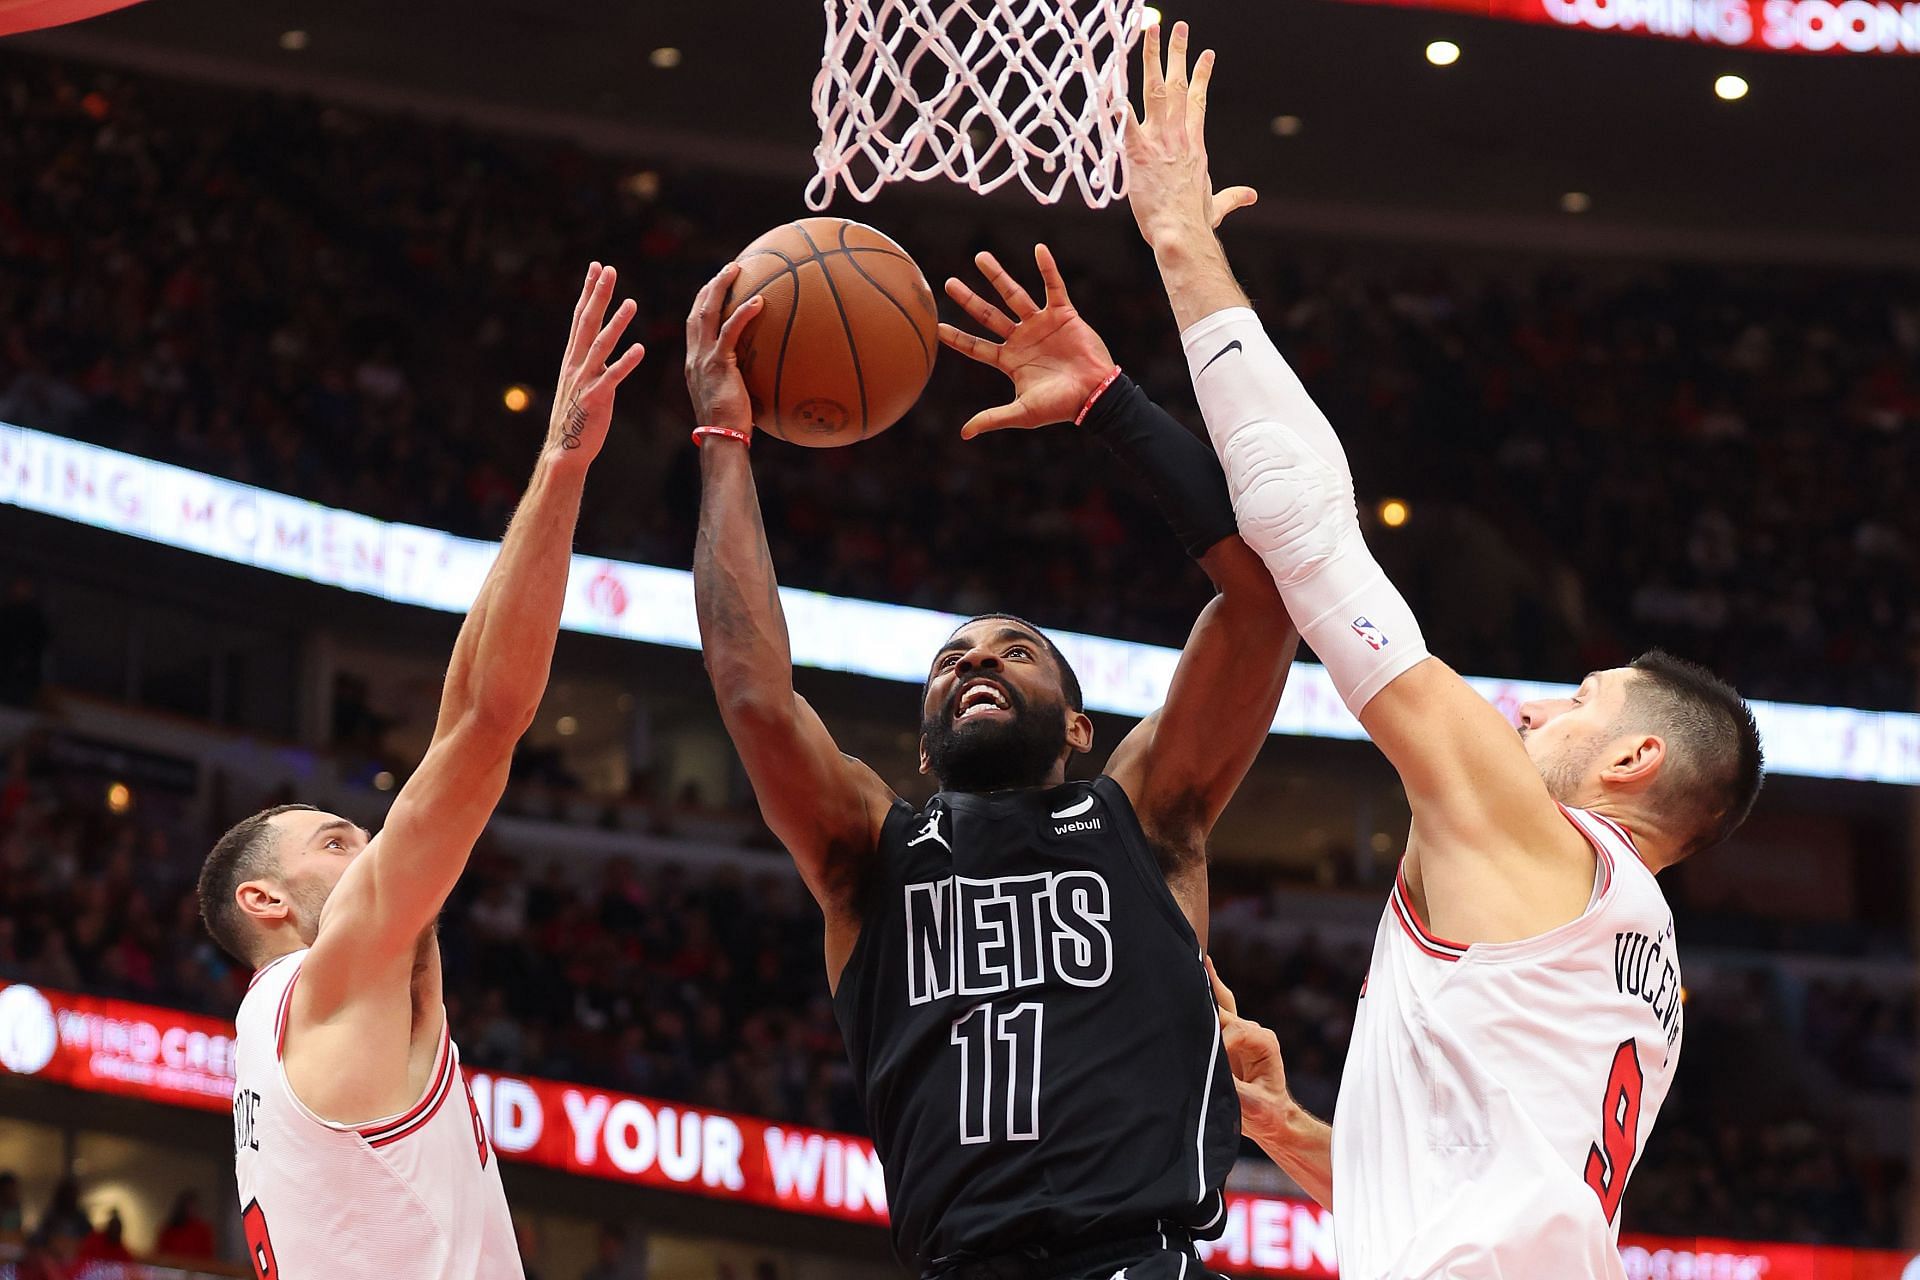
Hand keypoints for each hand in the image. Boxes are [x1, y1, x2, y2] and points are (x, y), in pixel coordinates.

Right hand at [547, 262, 645, 466]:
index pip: (581, 318)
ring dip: (616, 323)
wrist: (565, 450)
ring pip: (601, 346)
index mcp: (573, 358)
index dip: (588, 291)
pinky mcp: (596, 400)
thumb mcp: (583, 382)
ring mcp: (584, 381)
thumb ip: (591, 361)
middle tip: (609, 269)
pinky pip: (612, 378)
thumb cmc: (578, 416)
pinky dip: (625, 363)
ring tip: (631, 302)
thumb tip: (602, 344)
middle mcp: (576, 365)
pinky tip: (640, 348)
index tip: (596, 267)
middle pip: (588, 323)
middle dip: (598, 295)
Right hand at [685, 262, 766, 435]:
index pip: (694, 324)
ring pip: (706, 313)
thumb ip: (740, 381)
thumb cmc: (731, 426)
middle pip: (697, 310)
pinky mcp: (718, 365)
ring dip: (720, 287)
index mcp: (695, 363)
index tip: (717, 286)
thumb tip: (767, 375)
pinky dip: (743, 314)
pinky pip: (729, 331)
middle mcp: (694, 357)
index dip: (703, 302)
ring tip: (737, 269)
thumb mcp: (733, 397)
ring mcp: (703, 359)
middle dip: (711, 286)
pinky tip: (759, 301)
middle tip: (730, 268)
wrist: (721, 439)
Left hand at [937, 245, 1116, 439]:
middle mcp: (1021, 339)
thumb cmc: (1060, 406)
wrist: (1095, 395)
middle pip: (988, 315)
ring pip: (1014, 295)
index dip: (957, 338)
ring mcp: (1041, 325)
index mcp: (1010, 361)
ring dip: (998, 276)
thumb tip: (964, 433)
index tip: (936, 326)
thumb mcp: (1022, 412)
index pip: (976, 346)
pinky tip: (1038, 249)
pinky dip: (1048, 269)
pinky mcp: (1063, 315)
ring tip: (980, 257)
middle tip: (948, 283)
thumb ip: (993, 418)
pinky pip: (1054, 287)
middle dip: (968, 299)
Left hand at [1124, 22, 1257, 249]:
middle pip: (1177, 85)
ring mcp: (1158, 141)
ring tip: (1150, 31)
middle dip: (1177, 53)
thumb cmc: (1195, 223)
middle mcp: (1178, 136)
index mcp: (1194, 144)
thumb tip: (1251, 196)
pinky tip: (1112, 79)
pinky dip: (1118, 100)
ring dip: (1152, 58)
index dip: (1201, 75)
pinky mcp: (1138, 153)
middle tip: (1177, 26)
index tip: (1206, 53)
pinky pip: (1125, 121)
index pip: (1198, 101)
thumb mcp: (1217, 205)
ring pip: (1155, 90)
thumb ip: (1232, 197)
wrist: (1182, 234)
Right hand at [1208, 957, 1296, 1148]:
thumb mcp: (1250, 1106)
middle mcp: (1254, 1031)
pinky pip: (1216, 1008)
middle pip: (1225, 1010)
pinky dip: (1206, 990)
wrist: (1273, 1120)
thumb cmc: (1265, 1114)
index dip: (1220, 1043)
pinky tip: (1199, 965)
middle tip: (1188, 964)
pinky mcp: (1229, 1036)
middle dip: (1205, 996)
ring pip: (1220, 1003)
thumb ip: (1230, 1086)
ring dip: (1204, 986)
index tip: (1208, 1062)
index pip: (1235, 1032)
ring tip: (1193, 955)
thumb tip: (1206, 1071)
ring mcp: (1242, 1032)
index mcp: (1265, 1043)